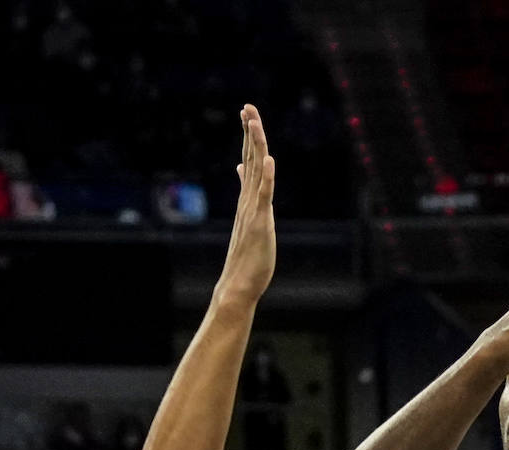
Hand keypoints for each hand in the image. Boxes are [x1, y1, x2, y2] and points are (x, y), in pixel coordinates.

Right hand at [216, 104, 275, 304]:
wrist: (239, 284)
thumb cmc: (247, 257)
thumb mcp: (250, 221)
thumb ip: (248, 196)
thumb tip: (242, 173)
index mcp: (247, 199)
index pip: (248, 161)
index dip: (248, 137)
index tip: (246, 114)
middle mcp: (248, 200)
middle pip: (251, 159)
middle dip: (250, 132)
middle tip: (247, 106)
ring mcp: (253, 210)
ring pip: (256, 171)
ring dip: (256, 145)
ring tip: (254, 121)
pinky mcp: (260, 223)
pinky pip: (264, 196)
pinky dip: (267, 177)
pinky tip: (269, 160)